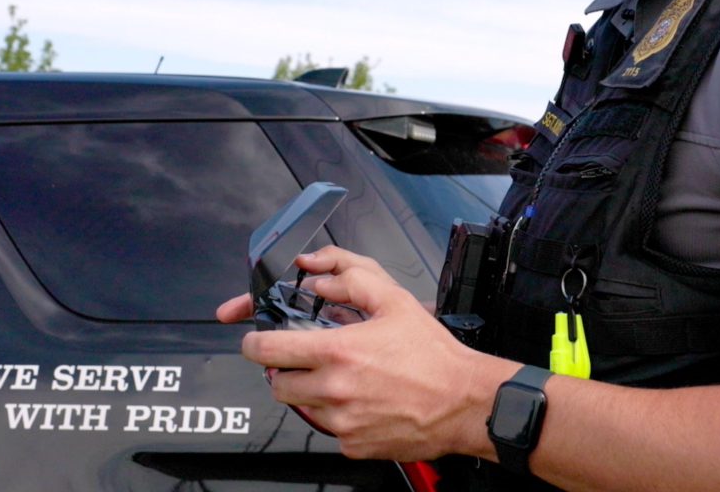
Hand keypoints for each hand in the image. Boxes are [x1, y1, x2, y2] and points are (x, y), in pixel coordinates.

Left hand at [215, 246, 517, 461]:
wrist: (464, 403)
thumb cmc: (434, 356)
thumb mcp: (396, 301)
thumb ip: (352, 279)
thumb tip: (320, 275)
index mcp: (338, 351)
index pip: (266, 349)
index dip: (255, 343)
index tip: (257, 341)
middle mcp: (333, 389)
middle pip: (277, 383)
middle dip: (285, 369)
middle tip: (309, 360)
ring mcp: (341, 422)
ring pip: (302, 407)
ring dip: (313, 393)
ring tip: (347, 381)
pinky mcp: (352, 445)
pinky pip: (329, 430)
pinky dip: (339, 417)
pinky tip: (365, 402)